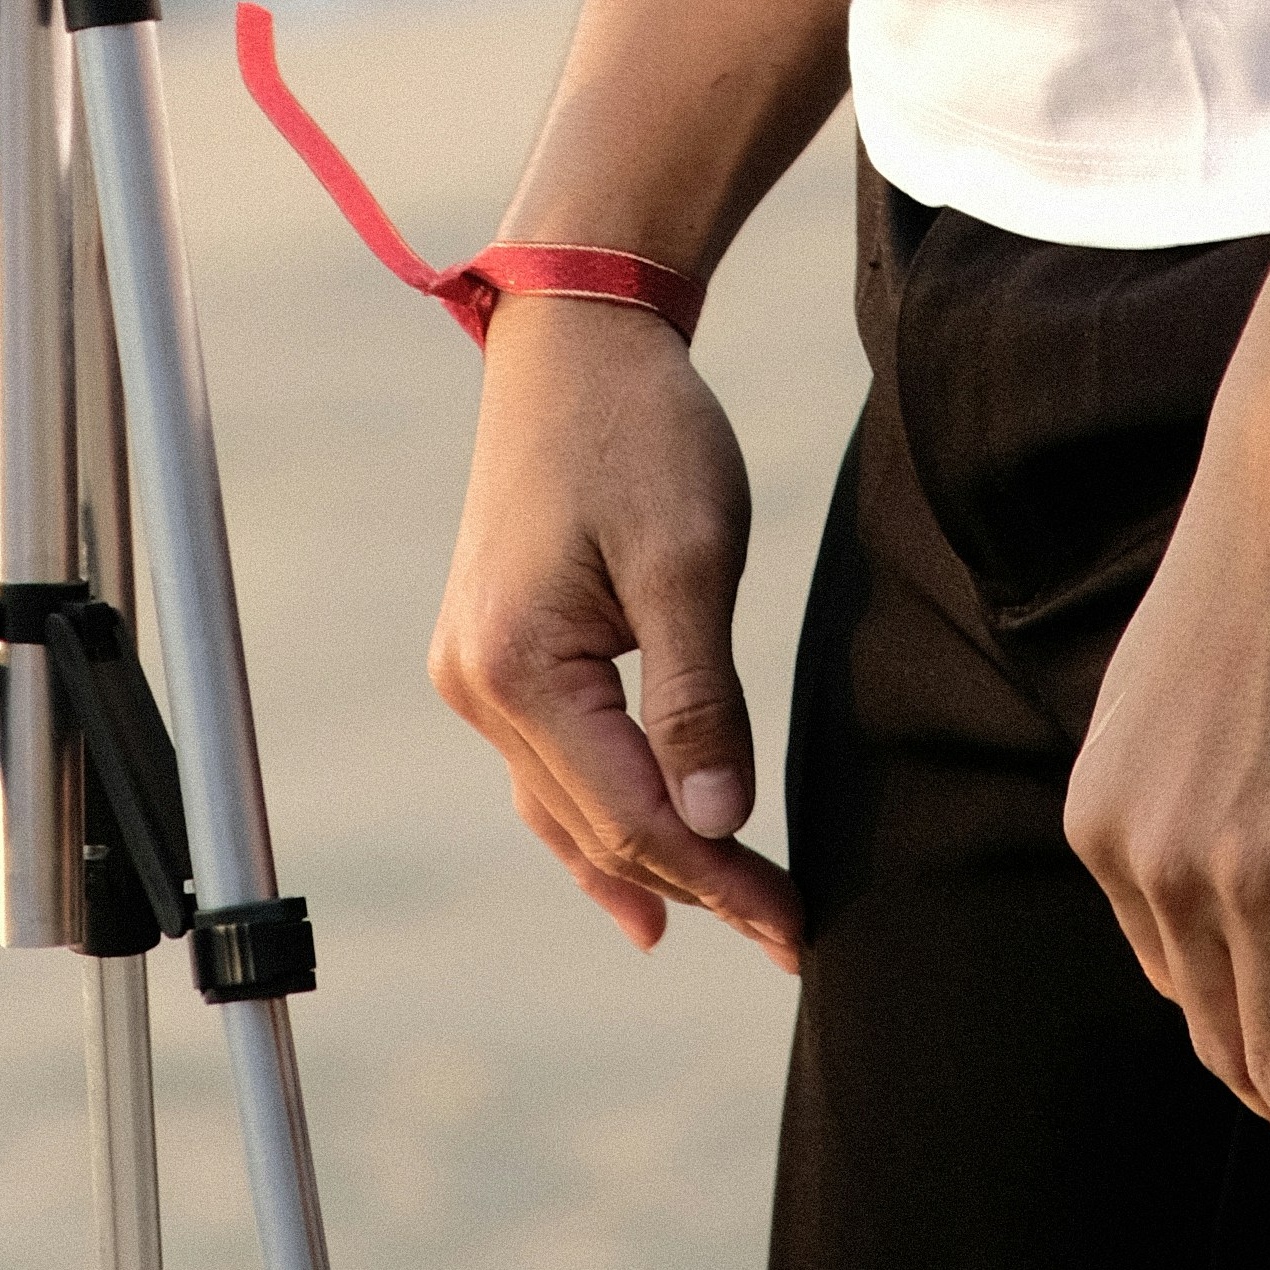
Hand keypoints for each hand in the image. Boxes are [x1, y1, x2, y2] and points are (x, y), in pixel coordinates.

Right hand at [428, 299, 799, 965]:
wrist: (575, 334)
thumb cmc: (640, 430)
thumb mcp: (688, 558)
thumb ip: (700, 698)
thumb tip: (721, 822)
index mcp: (518, 668)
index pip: (634, 813)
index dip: (721, 876)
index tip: (797, 924)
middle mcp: (475, 684)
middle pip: (598, 822)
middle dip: (698, 879)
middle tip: (790, 935)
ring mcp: (472, 669)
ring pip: (565, 806)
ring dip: (645, 864)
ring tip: (718, 925)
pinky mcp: (490, 648)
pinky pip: (547, 766)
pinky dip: (596, 820)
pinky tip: (633, 876)